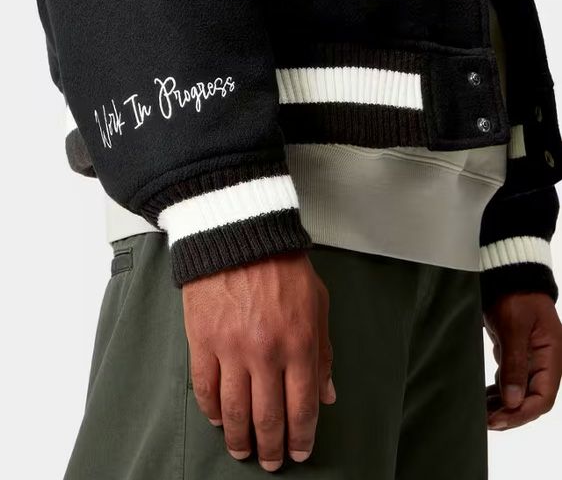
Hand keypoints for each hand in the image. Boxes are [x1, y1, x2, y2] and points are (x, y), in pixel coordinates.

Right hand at [181, 250, 335, 471]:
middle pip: (268, 417)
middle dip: (272, 447)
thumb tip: (327, 394)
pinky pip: (205, 388)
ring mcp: (231, 349)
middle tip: (272, 461)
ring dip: (238, 438)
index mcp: (299, 343)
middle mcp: (266, 352)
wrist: (239, 235)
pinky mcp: (203, 340)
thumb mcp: (317, 303)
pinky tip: (217, 419)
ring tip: (242, 450)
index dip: (301, 437)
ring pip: (234, 411)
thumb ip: (323, 351)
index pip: (302, 407)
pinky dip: (211, 410)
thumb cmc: (282, 265)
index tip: (299, 452)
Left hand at [483, 292, 561, 429]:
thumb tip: (513, 401)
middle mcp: (544, 363)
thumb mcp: (514, 328)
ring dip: (503, 406)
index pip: (542, 398)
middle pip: (531, 400)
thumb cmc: (515, 296)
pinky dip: (499, 393)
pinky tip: (485, 401)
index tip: (499, 420)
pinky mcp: (516, 355)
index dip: (522, 413)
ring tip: (482, 415)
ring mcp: (530, 360)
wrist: (509, 276)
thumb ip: (514, 363)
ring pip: (519, 393)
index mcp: (551, 358)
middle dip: (511, 414)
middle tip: (487, 421)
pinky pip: (510, 381)